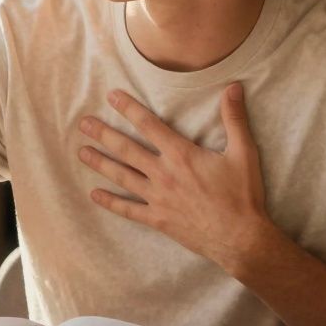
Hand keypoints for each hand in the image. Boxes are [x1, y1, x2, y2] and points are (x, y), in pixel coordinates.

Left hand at [77, 83, 276, 275]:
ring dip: (100, 163)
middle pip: (126, 149)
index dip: (129, 108)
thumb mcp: (243, 153)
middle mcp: (164, 174)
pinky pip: (128, 209)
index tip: (111, 97)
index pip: (149, 125)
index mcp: (181, 154)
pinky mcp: (158, 219)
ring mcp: (158, 198)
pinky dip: (110, 202)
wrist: (241, 239)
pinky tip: (94, 194)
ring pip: (122, 176)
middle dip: (103, 134)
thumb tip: (233, 87)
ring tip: (81, 152)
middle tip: (83, 123)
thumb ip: (234, 119)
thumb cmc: (243, 195)